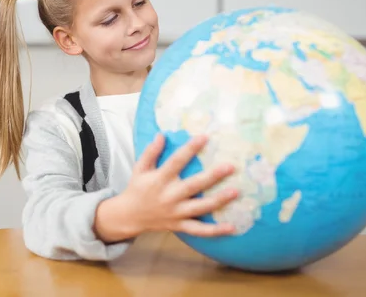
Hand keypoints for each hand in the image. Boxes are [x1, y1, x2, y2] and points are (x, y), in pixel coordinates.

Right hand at [105, 134, 238, 239]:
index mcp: (159, 179)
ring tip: (236, 192)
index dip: (190, 149)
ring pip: (200, 208)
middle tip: (230, 166)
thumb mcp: (140, 168)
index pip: (176, 161)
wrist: (129, 216)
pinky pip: (199, 230)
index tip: (205, 137)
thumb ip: (151, 152)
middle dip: (212, 176)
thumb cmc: (137, 188)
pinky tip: (232, 227)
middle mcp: (169, 196)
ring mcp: (176, 213)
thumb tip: (162, 134)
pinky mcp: (180, 225)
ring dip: (219, 201)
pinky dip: (215, 231)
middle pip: (193, 185)